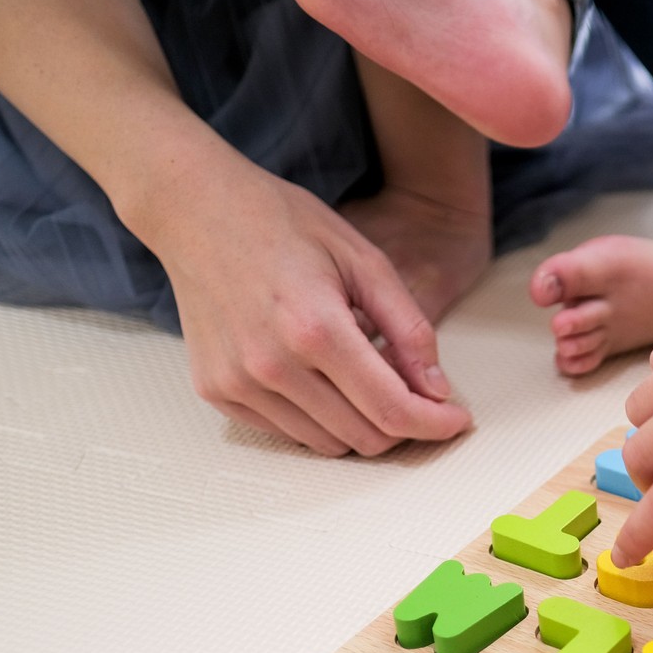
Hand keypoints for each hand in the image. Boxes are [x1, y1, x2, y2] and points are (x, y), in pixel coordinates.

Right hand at [146, 158, 471, 455]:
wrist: (196, 209)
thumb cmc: (283, 223)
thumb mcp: (364, 260)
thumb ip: (409, 327)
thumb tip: (436, 389)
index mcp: (315, 328)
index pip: (391, 409)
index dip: (434, 424)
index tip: (457, 420)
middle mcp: (272, 365)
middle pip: (364, 436)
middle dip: (403, 425)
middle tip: (416, 395)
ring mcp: (239, 383)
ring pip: (327, 444)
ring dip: (360, 424)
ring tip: (365, 379)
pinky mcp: (218, 391)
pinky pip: (286, 433)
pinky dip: (318, 419)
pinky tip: (321, 379)